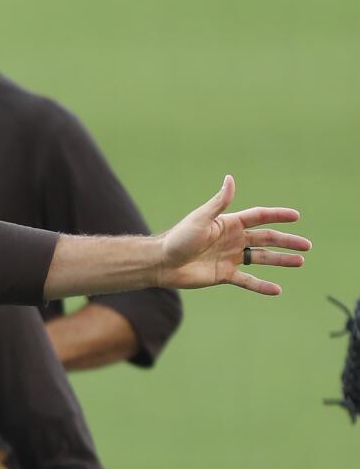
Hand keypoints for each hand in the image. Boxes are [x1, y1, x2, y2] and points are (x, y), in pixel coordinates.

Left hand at [160, 175, 307, 294]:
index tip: (296, 216)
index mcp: (229, 224)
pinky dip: (262, 285)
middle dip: (287, 241)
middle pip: (266, 239)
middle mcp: (233, 239)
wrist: (162, 263)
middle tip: (307, 246)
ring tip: (300, 262)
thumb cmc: (179, 238)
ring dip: (280, 261)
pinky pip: (247, 281)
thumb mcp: (201, 219)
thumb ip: (219, 202)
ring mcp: (230, 257)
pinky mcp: (224, 274)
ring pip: (261, 259)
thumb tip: (230, 179)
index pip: (260, 217)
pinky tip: (277, 289)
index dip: (278, 216)